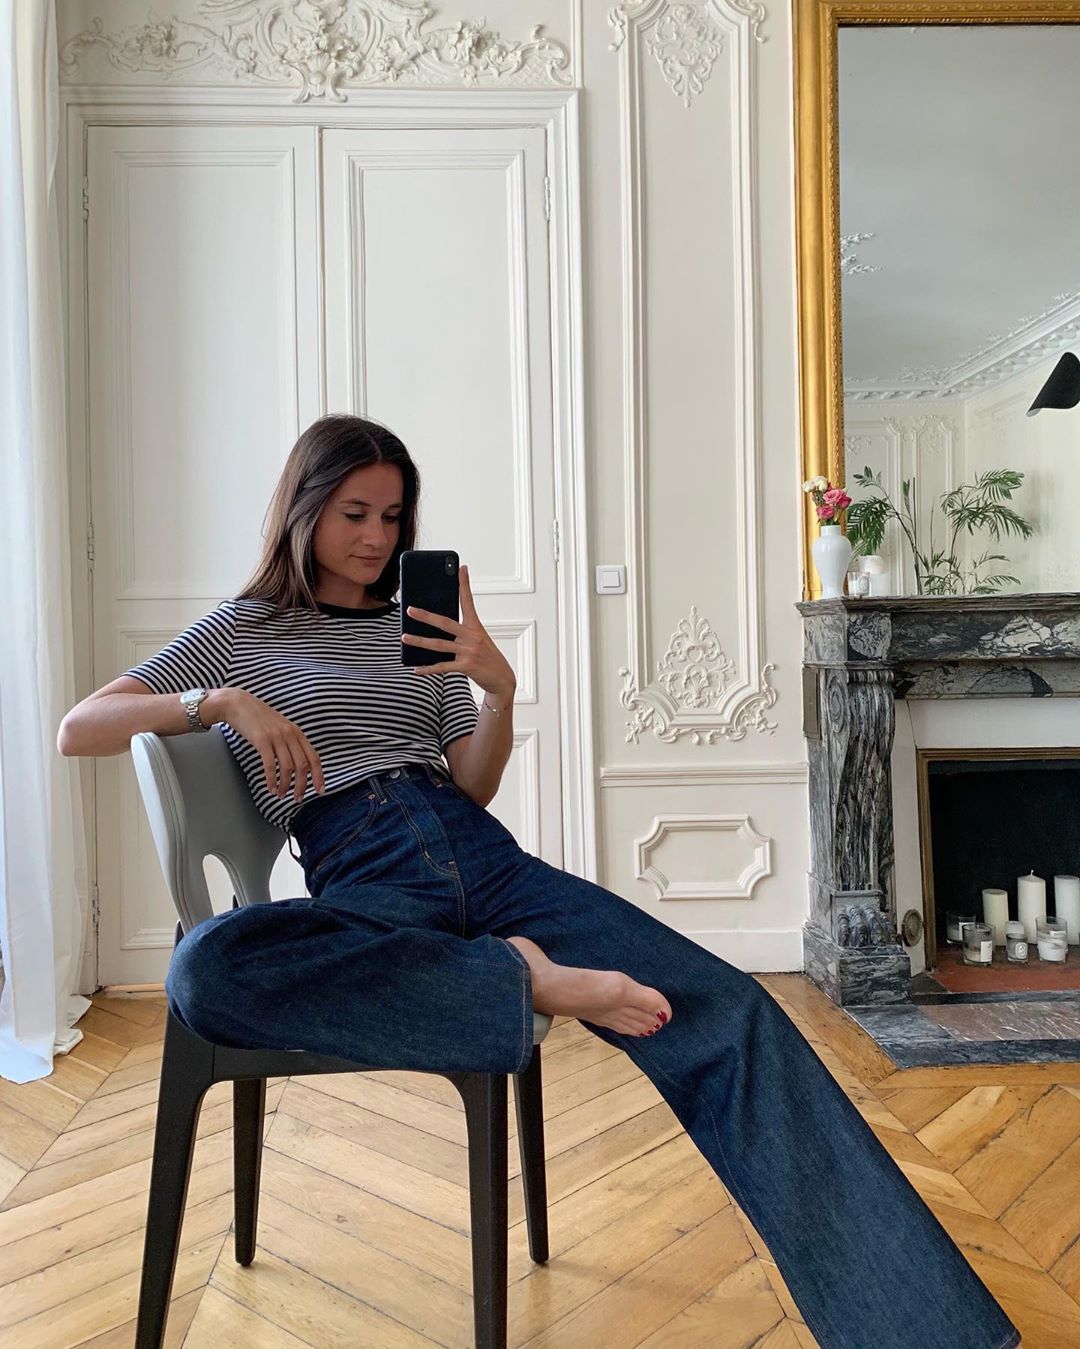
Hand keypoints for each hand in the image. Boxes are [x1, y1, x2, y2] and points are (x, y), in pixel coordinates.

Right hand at [222, 688, 325, 800]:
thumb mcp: (280, 727)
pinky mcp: (262, 740)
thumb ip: (290, 741)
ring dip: (286, 785)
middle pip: (302, 765)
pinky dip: (272, 779)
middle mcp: (289, 734)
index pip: (314, 757)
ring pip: (287, 767)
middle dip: (302, 785)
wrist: (238, 704)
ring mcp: (276, 736)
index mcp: (296, 732)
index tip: (320, 789)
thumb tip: (297, 762)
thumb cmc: (257, 717)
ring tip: (282, 795)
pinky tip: (271, 787)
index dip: (319, 775)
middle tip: (298, 798)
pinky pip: (270, 765)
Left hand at [402, 562, 515, 698]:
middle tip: (409, 610)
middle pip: (445, 623)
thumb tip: (439, 627)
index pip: (468, 601)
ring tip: (405, 637)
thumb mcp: (478, 639)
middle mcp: (472, 637)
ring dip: (420, 641)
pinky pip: (442, 667)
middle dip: (425, 616)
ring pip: (439, 645)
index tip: (461, 568)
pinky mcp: (466, 666)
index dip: (465, 584)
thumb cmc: (488, 657)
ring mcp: (469, 652)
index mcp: (476, 626)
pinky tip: (416, 669)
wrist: (502, 678)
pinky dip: (428, 669)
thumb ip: (462, 632)